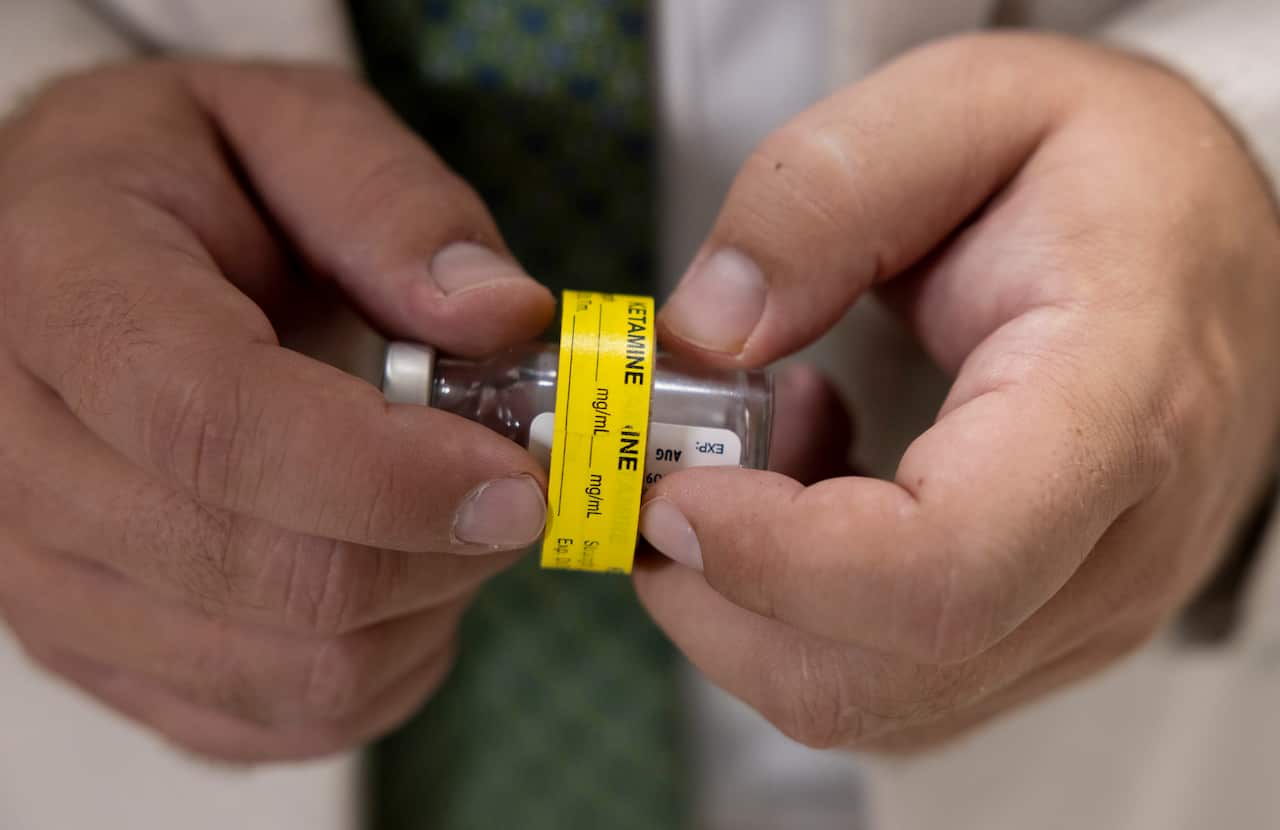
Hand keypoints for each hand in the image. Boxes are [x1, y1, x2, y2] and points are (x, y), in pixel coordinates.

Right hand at [0, 62, 553, 760]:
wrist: (72, 259)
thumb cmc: (190, 185)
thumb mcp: (290, 126)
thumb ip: (393, 205)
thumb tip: (505, 317)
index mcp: (60, 289)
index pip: (214, 422)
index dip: (385, 473)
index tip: (515, 478)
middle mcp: (18, 454)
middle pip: (262, 570)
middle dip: (434, 544)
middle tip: (514, 485)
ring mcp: (44, 578)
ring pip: (285, 668)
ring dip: (421, 607)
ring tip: (452, 518)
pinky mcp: (97, 653)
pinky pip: (274, 721)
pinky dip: (380, 670)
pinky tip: (403, 583)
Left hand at [636, 33, 1279, 749]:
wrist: (1203, 244)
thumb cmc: (1103, 170)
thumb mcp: (964, 104)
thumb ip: (820, 200)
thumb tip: (703, 333)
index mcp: (1116, 401)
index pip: (946, 563)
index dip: (778, 558)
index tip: (675, 487)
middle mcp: (1118, 548)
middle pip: (881, 671)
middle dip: (720, 593)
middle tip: (667, 469)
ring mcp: (1083, 612)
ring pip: (865, 700)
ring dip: (749, 597)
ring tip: (757, 450)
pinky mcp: (1038, 631)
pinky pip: (883, 681)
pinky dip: (793, 611)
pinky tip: (805, 491)